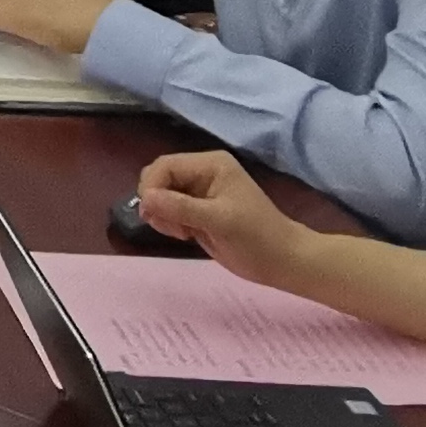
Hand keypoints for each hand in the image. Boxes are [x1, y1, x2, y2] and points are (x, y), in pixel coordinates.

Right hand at [134, 148, 317, 284]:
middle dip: (157, 202)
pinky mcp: (197, 211)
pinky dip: (169, 223)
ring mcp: (199, 192)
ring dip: (162, 215)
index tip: (151, 215)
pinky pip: (169, 210)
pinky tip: (186, 235)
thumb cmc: (256, 238)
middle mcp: (202, 173)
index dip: (151, 187)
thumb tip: (145, 198)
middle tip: (173, 228)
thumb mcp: (219, 221)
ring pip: (160, 195)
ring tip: (182, 233)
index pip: (165, 165)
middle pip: (159, 178)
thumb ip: (181, 208)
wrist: (281, 261)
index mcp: (210, 165)